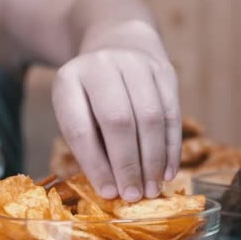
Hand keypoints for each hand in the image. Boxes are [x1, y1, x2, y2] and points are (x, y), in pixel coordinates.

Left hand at [52, 49, 180, 201]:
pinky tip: (168, 171)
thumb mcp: (76, 111)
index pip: (80, 127)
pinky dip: (171, 147)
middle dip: (128, 164)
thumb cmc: (91, 93)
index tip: (108, 192)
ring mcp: (135, 64)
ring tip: (152, 189)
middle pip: (118, 121)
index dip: (95, 164)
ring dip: (153, 160)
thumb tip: (113, 188)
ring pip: (150, 118)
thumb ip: (89, 145)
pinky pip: (172, 114)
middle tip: (134, 195)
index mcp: (68, 80)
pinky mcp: (164, 70)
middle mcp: (101, 66)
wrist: (118, 44)